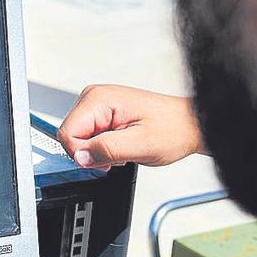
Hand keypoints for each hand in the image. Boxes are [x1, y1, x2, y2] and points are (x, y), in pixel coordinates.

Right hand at [57, 85, 204, 168]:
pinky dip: (104, 147)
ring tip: (125, 146)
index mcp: (98, 99)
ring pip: (80, 138)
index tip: (106, 158)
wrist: (189, 125)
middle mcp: (94, 97)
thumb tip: (80, 157)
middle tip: (119, 152)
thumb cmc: (173, 129)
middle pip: (71, 135)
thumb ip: (106, 150)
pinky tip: (122, 143)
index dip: (84, 153)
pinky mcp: (103, 114)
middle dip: (93, 152)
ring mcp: (98, 105)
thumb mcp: (140, 145)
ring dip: (100, 151)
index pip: (67, 133)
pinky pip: (90, 137)